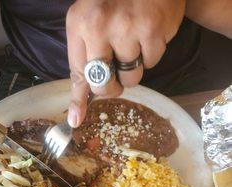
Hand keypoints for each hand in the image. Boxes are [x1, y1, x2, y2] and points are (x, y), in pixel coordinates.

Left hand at [66, 0, 185, 126]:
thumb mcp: (87, 21)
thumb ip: (83, 59)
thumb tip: (77, 112)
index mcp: (79, 24)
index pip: (78, 73)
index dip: (79, 99)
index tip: (76, 119)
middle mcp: (101, 26)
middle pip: (105, 84)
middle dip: (112, 87)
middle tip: (116, 76)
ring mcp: (130, 28)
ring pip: (132, 77)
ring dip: (134, 68)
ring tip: (133, 42)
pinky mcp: (155, 29)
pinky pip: (153, 61)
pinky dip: (152, 52)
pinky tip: (148, 31)